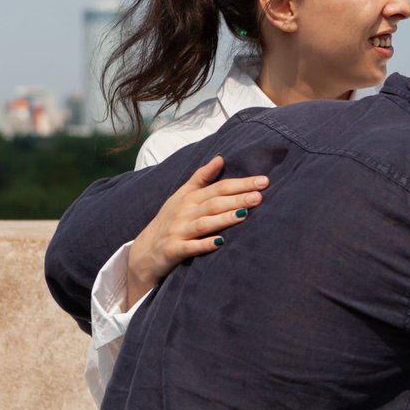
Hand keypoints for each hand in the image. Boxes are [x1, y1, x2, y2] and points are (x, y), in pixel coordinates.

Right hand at [124, 156, 268, 307]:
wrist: (145, 251)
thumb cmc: (170, 220)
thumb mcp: (182, 196)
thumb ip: (201, 177)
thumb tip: (220, 158)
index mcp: (189, 198)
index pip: (219, 188)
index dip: (241, 184)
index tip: (264, 181)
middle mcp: (184, 213)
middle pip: (214, 204)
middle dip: (237, 199)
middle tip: (259, 196)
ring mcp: (179, 232)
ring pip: (204, 224)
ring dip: (224, 219)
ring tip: (245, 214)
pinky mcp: (174, 250)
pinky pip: (190, 247)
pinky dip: (204, 245)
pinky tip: (220, 242)